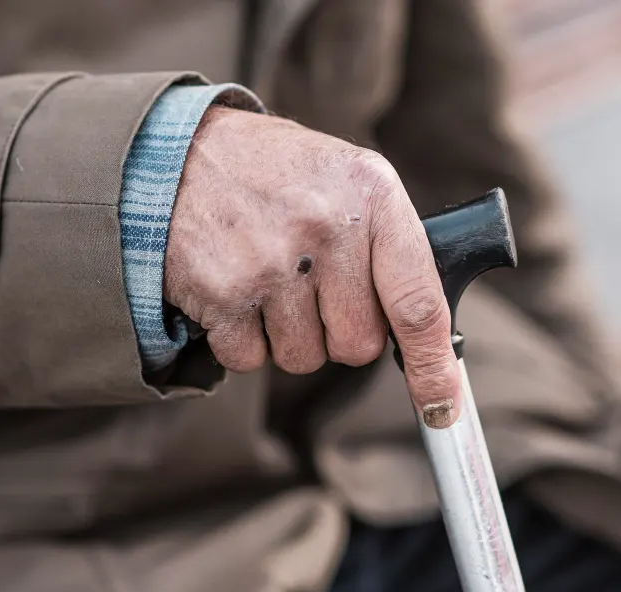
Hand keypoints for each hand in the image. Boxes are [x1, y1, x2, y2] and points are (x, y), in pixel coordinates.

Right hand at [165, 107, 459, 427]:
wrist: (177, 154)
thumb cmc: (277, 176)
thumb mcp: (347, 180)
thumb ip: (389, 247)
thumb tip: (425, 339)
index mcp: (372, 195)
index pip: (418, 302)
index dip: (433, 367)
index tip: (442, 408)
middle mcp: (326, 228)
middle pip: (358, 345)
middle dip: (338, 331)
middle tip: (312, 286)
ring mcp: (271, 264)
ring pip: (304, 358)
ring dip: (287, 335)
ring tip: (268, 277)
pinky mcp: (223, 294)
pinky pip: (251, 360)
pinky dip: (243, 339)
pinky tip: (236, 288)